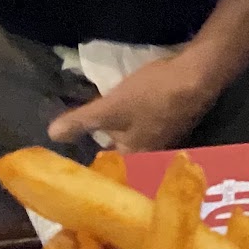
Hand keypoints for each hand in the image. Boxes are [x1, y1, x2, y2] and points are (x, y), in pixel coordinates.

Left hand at [45, 50, 221, 153]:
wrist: (198, 75)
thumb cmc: (153, 96)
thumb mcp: (111, 107)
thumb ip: (81, 121)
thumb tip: (50, 135)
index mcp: (134, 160)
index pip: (107, 174)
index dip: (91, 170)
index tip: (74, 168)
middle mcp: (151, 158)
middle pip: (123, 159)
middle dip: (107, 152)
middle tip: (87, 143)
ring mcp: (166, 141)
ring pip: (136, 144)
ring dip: (122, 138)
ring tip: (103, 129)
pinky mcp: (174, 123)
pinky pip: (148, 131)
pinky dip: (136, 126)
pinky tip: (130, 115)